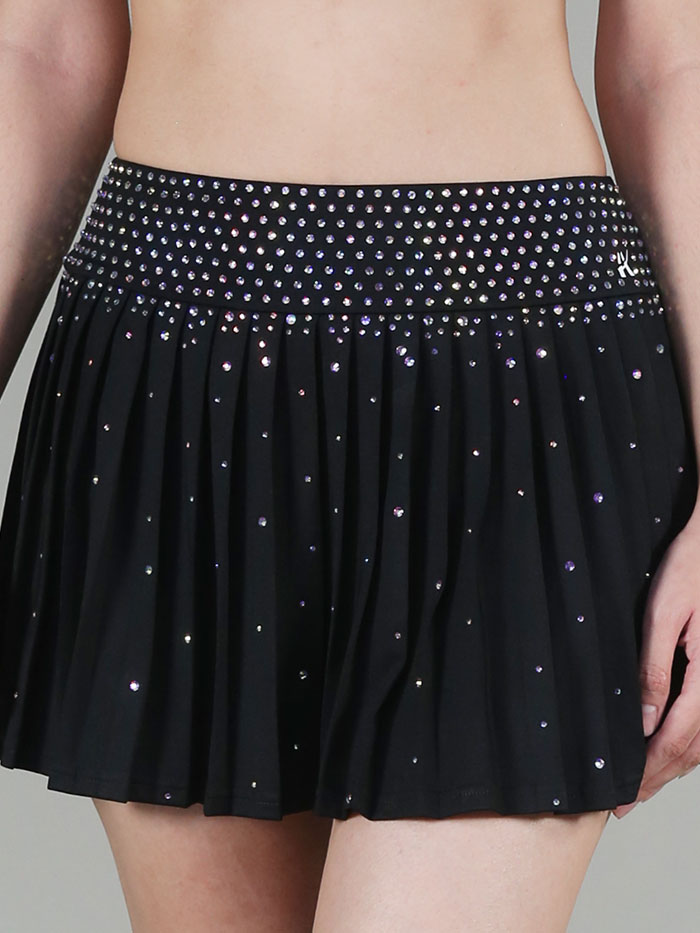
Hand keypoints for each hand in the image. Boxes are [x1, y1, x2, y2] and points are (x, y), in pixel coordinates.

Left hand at [614, 515, 699, 818]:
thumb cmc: (687, 571)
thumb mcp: (661, 615)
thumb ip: (653, 669)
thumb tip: (641, 720)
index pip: (676, 738)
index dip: (649, 771)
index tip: (624, 795)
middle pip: (693, 749)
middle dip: (658, 778)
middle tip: (626, 803)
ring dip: (673, 767)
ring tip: (642, 786)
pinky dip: (690, 746)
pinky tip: (669, 751)